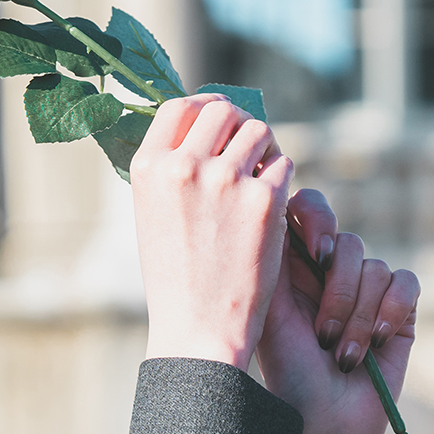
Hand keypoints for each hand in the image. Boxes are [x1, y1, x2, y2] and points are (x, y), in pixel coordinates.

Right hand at [131, 95, 292, 370]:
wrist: (199, 327)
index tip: (217, 119)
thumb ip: (171, 169)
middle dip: (238, 125)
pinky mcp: (264, 199)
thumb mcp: (153, 213)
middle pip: (223, 111)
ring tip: (259, 177)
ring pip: (260, 131)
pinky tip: (271, 204)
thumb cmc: (175, 276)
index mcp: (149, 167)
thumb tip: (202, 124)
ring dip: (265, 148)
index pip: (179, 106)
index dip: (203, 108)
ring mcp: (225, 180)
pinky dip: (281, 178)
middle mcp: (183, 166)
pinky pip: (284, 164)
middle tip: (246, 149)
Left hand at [255, 190, 419, 433]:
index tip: (316, 253)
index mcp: (291, 264)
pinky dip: (390, 312)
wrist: (322, 424)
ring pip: (375, 268)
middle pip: (347, 241)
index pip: (307, 209)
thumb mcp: (268, 311)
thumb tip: (271, 206)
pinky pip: (405, 284)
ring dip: (357, 317)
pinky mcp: (399, 312)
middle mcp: (328, 272)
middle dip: (337, 290)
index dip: (316, 218)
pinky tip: (376, 343)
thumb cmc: (287, 372)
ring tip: (340, 356)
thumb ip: (271, 258)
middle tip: (321, 333)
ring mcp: (366, 290)